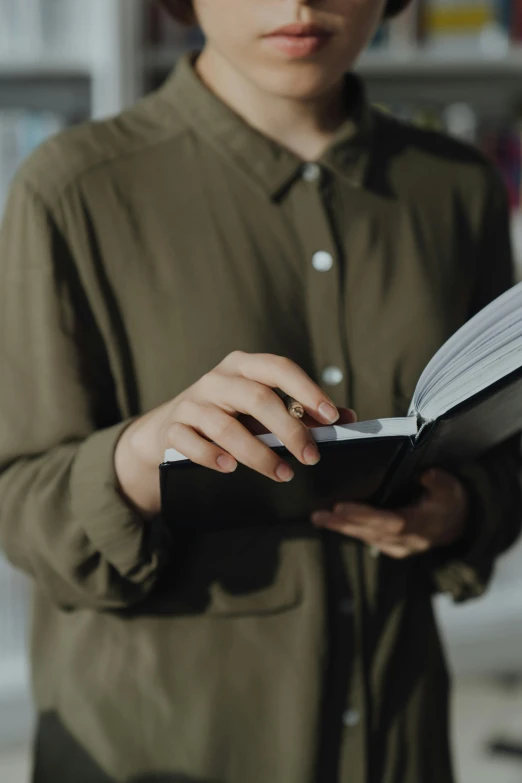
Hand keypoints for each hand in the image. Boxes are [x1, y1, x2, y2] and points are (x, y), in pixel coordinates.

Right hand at [115, 351, 355, 517]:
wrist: (168, 428)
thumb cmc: (227, 416)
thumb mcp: (260, 409)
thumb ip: (301, 412)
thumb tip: (347, 419)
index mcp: (244, 366)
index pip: (278, 368)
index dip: (306, 390)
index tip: (331, 416)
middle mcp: (217, 379)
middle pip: (257, 397)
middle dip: (288, 429)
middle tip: (311, 457)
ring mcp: (192, 403)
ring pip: (225, 425)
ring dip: (257, 454)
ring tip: (282, 473)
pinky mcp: (173, 429)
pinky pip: (192, 442)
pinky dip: (212, 456)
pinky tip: (230, 468)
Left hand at [311, 468, 468, 558]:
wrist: (459, 524)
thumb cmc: (451, 502)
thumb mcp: (451, 489)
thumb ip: (439, 481)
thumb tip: (426, 474)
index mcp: (419, 526)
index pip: (389, 523)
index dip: (363, 516)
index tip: (340, 508)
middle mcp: (406, 541)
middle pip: (370, 532)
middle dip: (343, 524)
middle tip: (319, 515)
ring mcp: (398, 547)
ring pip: (366, 537)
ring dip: (341, 528)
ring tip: (318, 517)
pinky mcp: (392, 546)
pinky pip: (367, 538)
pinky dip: (350, 529)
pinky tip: (332, 521)